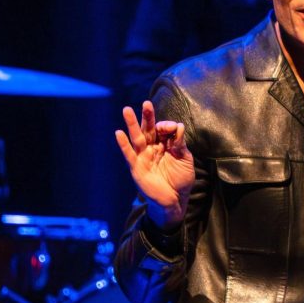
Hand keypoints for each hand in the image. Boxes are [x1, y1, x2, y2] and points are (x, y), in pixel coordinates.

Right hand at [115, 101, 194, 229]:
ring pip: (137, 138)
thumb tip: (178, 126)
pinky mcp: (136, 168)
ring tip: (126, 109)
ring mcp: (143, 157)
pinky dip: (123, 144)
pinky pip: (129, 154)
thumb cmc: (181, 179)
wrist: (175, 199)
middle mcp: (152, 148)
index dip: (167, 126)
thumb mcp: (184, 158)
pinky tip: (119, 133)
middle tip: (146, 103)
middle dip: (147, 116)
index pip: (163, 129)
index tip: (173, 128)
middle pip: (148, 129)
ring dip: (131, 124)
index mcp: (164, 144)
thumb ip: (180, 143)